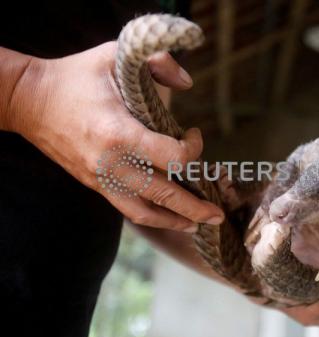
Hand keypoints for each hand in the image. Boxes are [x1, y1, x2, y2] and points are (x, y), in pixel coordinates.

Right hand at [8, 42, 223, 230]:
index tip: (193, 134)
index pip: (171, 156)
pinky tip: (167, 219)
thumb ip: (157, 63)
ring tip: (198, 226)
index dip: (192, 149)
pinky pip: (127, 208)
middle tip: (218, 216)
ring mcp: (102, 178)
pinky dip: (151, 217)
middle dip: (195, 206)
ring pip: (145, 211)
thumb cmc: (75, 77)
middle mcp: (113, 164)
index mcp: (120, 133)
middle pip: (163, 194)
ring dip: (175, 220)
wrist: (29, 101)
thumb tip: (188, 83)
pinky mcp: (95, 184)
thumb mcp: (114, 56)